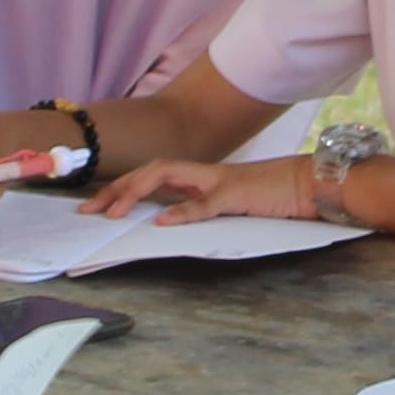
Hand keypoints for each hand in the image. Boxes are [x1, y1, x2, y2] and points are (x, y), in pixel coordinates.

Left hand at [91, 153, 311, 226]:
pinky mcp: (236, 193)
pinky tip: (164, 222)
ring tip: (115, 213)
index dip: (118, 188)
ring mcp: (216, 180)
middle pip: (147, 170)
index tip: (93, 207)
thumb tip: (164, 224)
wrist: (305, 185)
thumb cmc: (267, 198)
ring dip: (137, 192)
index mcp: (195, 177)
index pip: (147, 176)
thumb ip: (196, 208)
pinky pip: (205, 203)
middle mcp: (199, 173)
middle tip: (89, 211)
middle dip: (115, 189)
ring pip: (166, 175)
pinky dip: (184, 211)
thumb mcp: (224, 205)